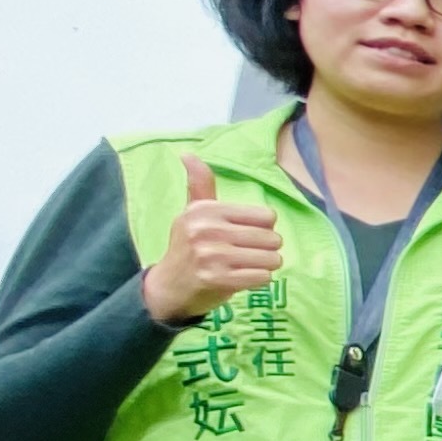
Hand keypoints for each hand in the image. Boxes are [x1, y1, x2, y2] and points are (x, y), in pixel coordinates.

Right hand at [141, 154, 283, 324]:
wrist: (169, 286)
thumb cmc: (188, 246)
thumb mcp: (192, 213)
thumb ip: (200, 185)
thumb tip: (187, 154)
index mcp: (206, 211)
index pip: (267, 216)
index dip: (263, 228)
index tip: (245, 234)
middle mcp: (207, 230)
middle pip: (272, 238)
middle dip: (267, 249)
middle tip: (246, 253)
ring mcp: (212, 256)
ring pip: (271, 259)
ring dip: (265, 265)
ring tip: (246, 265)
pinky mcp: (218, 279)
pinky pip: (263, 277)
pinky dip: (259, 279)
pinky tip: (241, 278)